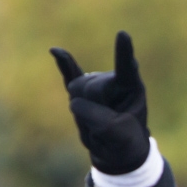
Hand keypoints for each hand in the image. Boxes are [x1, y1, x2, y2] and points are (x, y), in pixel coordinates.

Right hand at [49, 31, 150, 175]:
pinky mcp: (82, 89)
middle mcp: (114, 80)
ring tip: (98, 119)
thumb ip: (95, 116)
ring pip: (77, 88)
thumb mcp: (115, 134)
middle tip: (108, 124)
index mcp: (132, 88)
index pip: (126, 68)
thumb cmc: (124, 141)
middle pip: (92, 86)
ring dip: (84, 110)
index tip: (123, 35)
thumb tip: (74, 101)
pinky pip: (69, 73)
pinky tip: (55, 51)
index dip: (123, 52)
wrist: (116, 152)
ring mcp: (97, 83)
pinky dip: (63, 63)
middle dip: (94, 108)